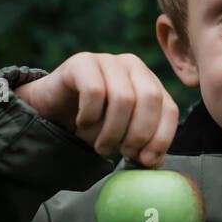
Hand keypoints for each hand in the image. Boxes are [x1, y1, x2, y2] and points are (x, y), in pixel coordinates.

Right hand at [14, 53, 178, 166]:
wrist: (52, 110)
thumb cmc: (93, 124)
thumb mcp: (122, 137)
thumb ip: (142, 147)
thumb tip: (156, 161)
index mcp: (150, 82)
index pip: (169, 109)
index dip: (161, 138)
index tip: (146, 161)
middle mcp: (133, 66)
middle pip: (150, 99)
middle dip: (138, 134)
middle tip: (122, 153)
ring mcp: (108, 60)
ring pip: (123, 98)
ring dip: (112, 131)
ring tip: (101, 146)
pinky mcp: (82, 62)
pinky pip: (94, 91)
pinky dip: (90, 115)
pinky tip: (82, 123)